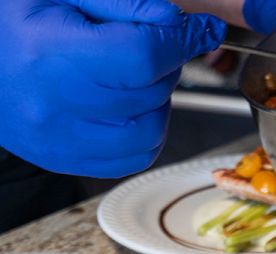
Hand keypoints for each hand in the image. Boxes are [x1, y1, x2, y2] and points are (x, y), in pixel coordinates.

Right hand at [0, 0, 226, 177]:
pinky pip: (135, 156)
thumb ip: (127, 4)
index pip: (141, 54)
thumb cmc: (16, 21)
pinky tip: (126, 106)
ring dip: (158, 101)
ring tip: (131, 76)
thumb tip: (182, 27)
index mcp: (47, 52)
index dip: (181, 40)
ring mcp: (59, 140)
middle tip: (147, 45)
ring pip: (151, 130)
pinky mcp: (67, 161)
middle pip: (150, 91)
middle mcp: (52, 105)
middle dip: (165, 64)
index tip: (201, 30)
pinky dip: (145, 130)